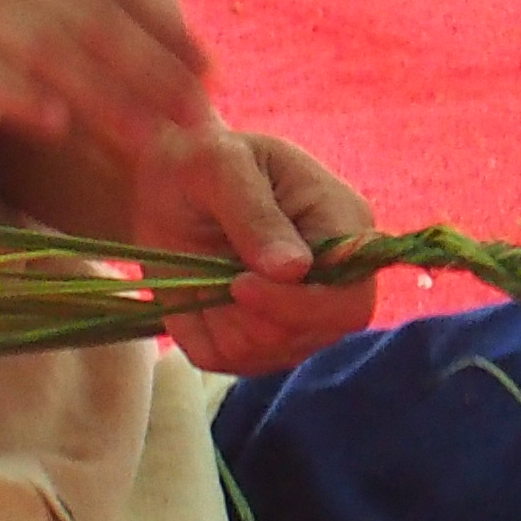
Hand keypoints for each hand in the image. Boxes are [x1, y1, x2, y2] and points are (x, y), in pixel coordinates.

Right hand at [0, 0, 208, 157]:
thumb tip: (85, 1)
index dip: (156, 24)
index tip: (204, 65)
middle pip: (80, 13)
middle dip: (149, 68)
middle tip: (201, 113)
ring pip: (36, 41)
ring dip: (101, 92)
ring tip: (150, 135)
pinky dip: (8, 90)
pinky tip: (52, 122)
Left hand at [132, 127, 380, 375]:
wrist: (169, 180)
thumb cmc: (202, 159)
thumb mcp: (222, 166)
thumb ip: (256, 215)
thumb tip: (295, 270)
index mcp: (345, 225)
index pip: (350, 298)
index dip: (300, 305)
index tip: (239, 284)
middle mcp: (337, 277)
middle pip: (319, 333)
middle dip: (257, 315)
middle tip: (213, 277)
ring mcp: (303, 313)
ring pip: (271, 353)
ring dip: (224, 321)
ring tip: (205, 272)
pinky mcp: (262, 337)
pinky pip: (234, 361)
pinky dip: (204, 334)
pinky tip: (199, 294)